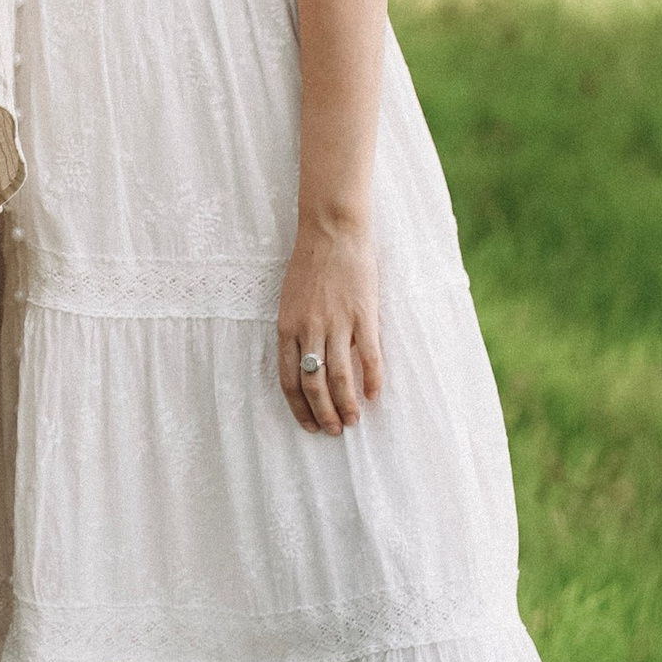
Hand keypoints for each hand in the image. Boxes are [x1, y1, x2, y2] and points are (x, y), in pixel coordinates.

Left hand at [276, 214, 382, 433]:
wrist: (332, 231)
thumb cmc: (310, 263)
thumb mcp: (291, 301)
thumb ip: (296, 332)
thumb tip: (306, 364)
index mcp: (288, 327)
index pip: (289, 381)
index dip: (299, 408)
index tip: (309, 425)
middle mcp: (310, 330)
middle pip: (314, 386)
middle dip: (323, 414)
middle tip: (334, 430)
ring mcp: (337, 323)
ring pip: (340, 378)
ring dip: (346, 405)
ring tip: (353, 421)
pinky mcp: (363, 315)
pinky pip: (369, 356)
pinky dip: (372, 380)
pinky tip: (374, 395)